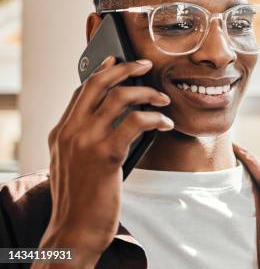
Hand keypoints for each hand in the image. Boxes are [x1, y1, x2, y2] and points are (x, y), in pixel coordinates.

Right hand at [37, 57, 173, 265]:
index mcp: (61, 131)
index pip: (83, 90)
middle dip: (124, 68)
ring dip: (147, 93)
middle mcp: (70, 131)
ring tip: (163, 99)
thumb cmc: (81, 198)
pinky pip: (136, 122)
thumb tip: (115, 118)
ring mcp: (86, 141)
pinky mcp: (106, 155)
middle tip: (145, 65)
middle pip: (98, 83)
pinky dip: (155, 118)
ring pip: (119, 97)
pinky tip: (165, 123)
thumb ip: (85, 139)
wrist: (74, 230)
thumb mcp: (73, 163)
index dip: (102, 71)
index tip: (118, 61)